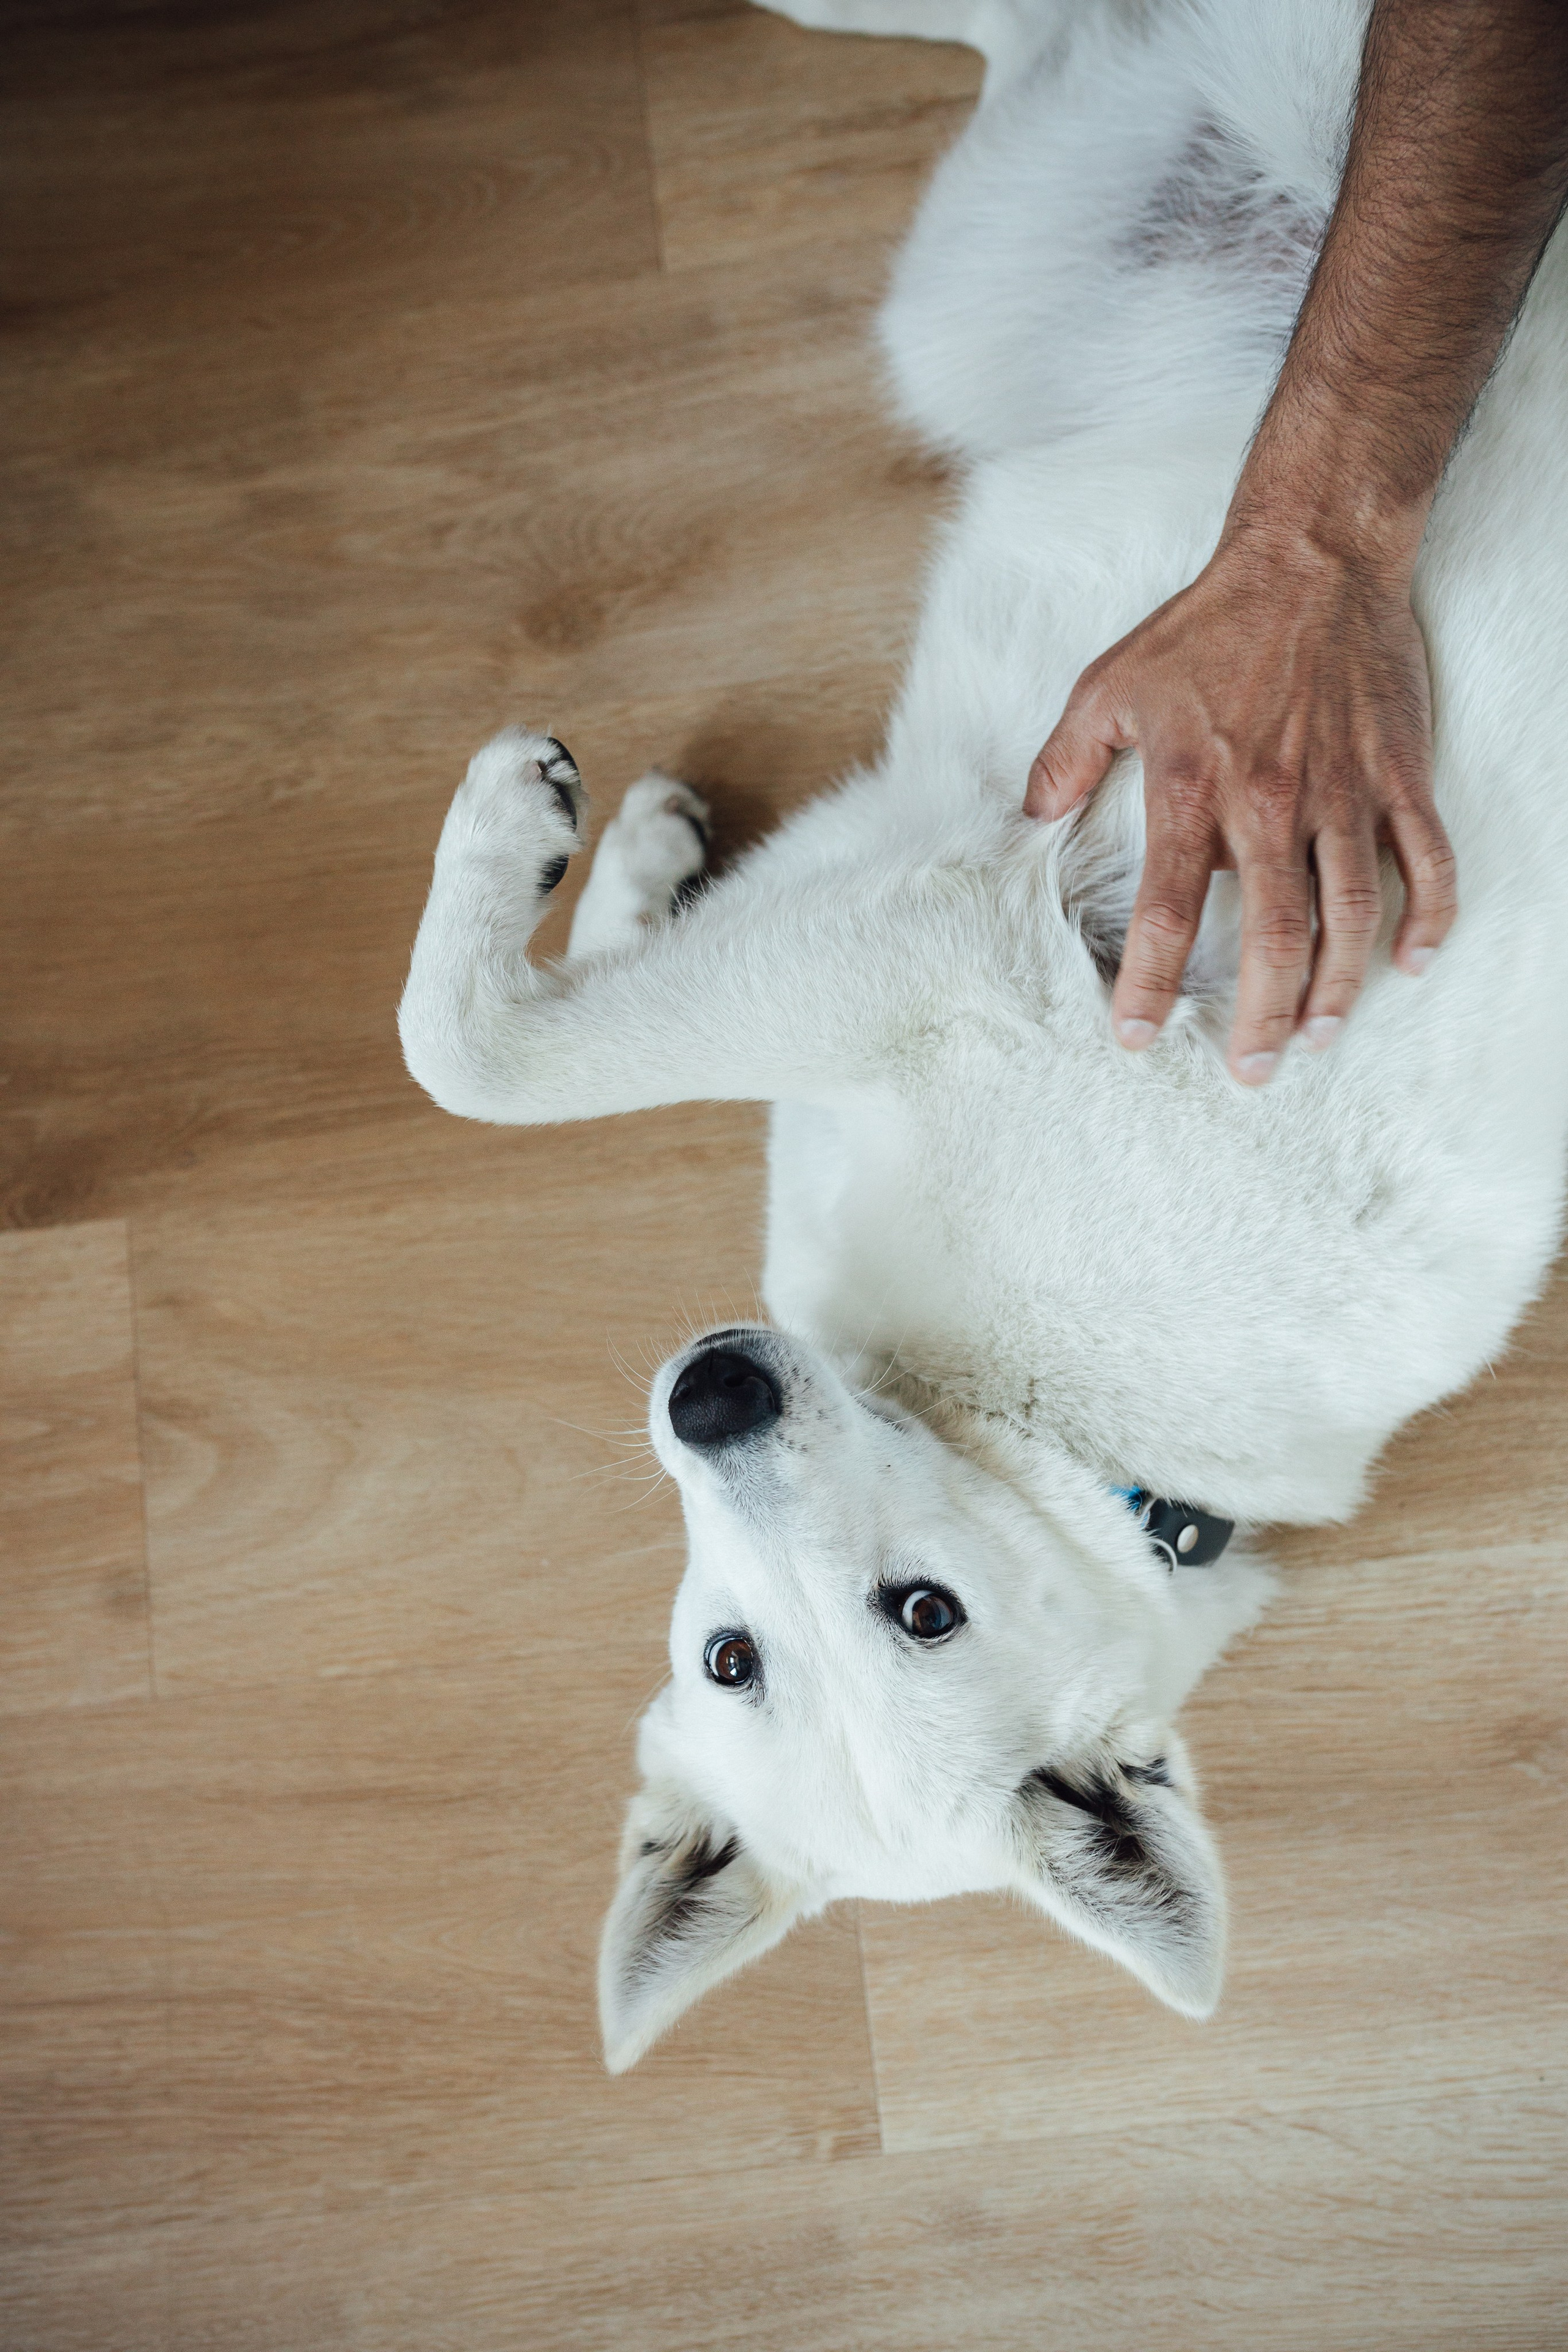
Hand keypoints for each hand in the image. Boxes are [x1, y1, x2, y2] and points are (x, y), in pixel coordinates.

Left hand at [1024, 529, 1456, 1082]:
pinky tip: (1409, 963)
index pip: (1166, 912)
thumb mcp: (1109, 684)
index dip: (1149, 984)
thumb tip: (1033, 815)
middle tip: (1248, 1072)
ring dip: (1337, 988)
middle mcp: (1272, 802)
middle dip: (1258, 1017)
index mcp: (1195, 788)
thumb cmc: (1207, 624)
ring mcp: (1344, 791)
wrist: (1311, 557)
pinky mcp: (1399, 772)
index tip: (1137, 1036)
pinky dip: (1425, 917)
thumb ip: (1067, 759)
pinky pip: (1424, 860)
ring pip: (1348, 914)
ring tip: (1318, 1039)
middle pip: (1270, 937)